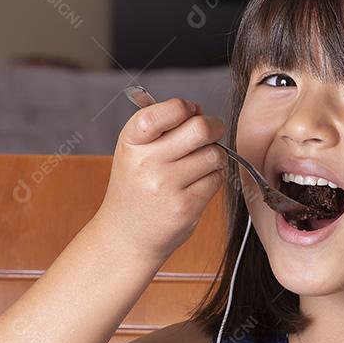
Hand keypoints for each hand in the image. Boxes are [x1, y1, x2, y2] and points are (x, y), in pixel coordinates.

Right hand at [94, 97, 227, 261]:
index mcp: (131, 142)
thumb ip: (164, 127)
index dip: (184, 107)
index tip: (190, 111)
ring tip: (200, 164)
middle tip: (212, 133)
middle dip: (213, 127)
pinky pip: (217, 179)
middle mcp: (146, 163)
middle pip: (199, 129)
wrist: (126, 236)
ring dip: (215, 156)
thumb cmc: (136, 188)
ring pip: (214, 154)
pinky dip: (213, 178)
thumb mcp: (136, 152)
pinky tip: (197, 184)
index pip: (163, 111)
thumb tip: (199, 110)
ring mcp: (166, 186)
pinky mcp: (186, 206)